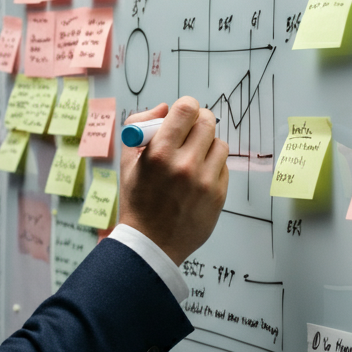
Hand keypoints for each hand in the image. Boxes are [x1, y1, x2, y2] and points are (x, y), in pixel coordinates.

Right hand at [118, 98, 228, 265]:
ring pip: (219, 143)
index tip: (182, 115)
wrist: (151, 243)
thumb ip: (140, 127)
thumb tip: (165, 108)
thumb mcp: (127, 162)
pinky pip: (223, 166)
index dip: (185, 108)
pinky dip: (212, 167)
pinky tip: (196, 179)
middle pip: (208, 121)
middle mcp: (184, 165)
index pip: (186, 109)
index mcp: (159, 153)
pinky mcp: (219, 194)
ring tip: (191, 160)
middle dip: (198, 122)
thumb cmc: (137, 201)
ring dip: (206, 146)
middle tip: (189, 132)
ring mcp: (205, 181)